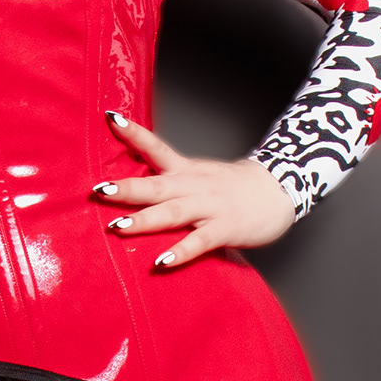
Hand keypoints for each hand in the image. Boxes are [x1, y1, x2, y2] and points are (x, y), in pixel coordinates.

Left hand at [93, 113, 295, 268]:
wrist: (282, 189)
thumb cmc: (235, 187)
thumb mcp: (200, 174)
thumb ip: (171, 179)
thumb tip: (135, 184)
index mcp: (186, 171)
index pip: (157, 147)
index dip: (134, 134)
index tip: (111, 118)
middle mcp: (194, 185)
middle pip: (156, 185)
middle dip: (126, 188)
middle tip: (98, 190)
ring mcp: (210, 207)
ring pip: (174, 212)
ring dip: (145, 220)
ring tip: (118, 227)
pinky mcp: (226, 228)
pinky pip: (200, 242)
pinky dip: (180, 252)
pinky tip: (161, 262)